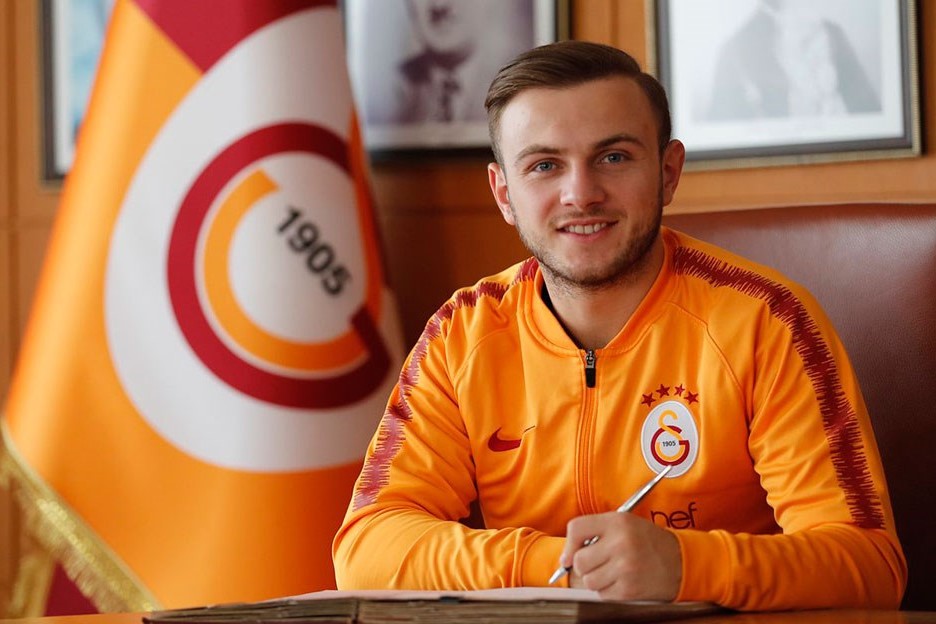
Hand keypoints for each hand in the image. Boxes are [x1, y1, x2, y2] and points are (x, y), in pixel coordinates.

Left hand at [560, 511, 681, 600]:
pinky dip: (608, 591)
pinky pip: (602, 594)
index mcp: (618, 522)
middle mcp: (621, 542)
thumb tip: (567, 556)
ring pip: (589, 580)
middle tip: (598, 563)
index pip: (577, 528)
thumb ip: (596, 531)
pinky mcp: (629, 589)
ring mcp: (625, 567)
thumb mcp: (626, 524)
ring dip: (597, 580)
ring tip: (613, 572)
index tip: (569, 555)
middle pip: (579, 560)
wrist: (682, 562)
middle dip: (584, 565)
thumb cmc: (649, 542)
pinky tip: (622, 581)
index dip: (569, 544)